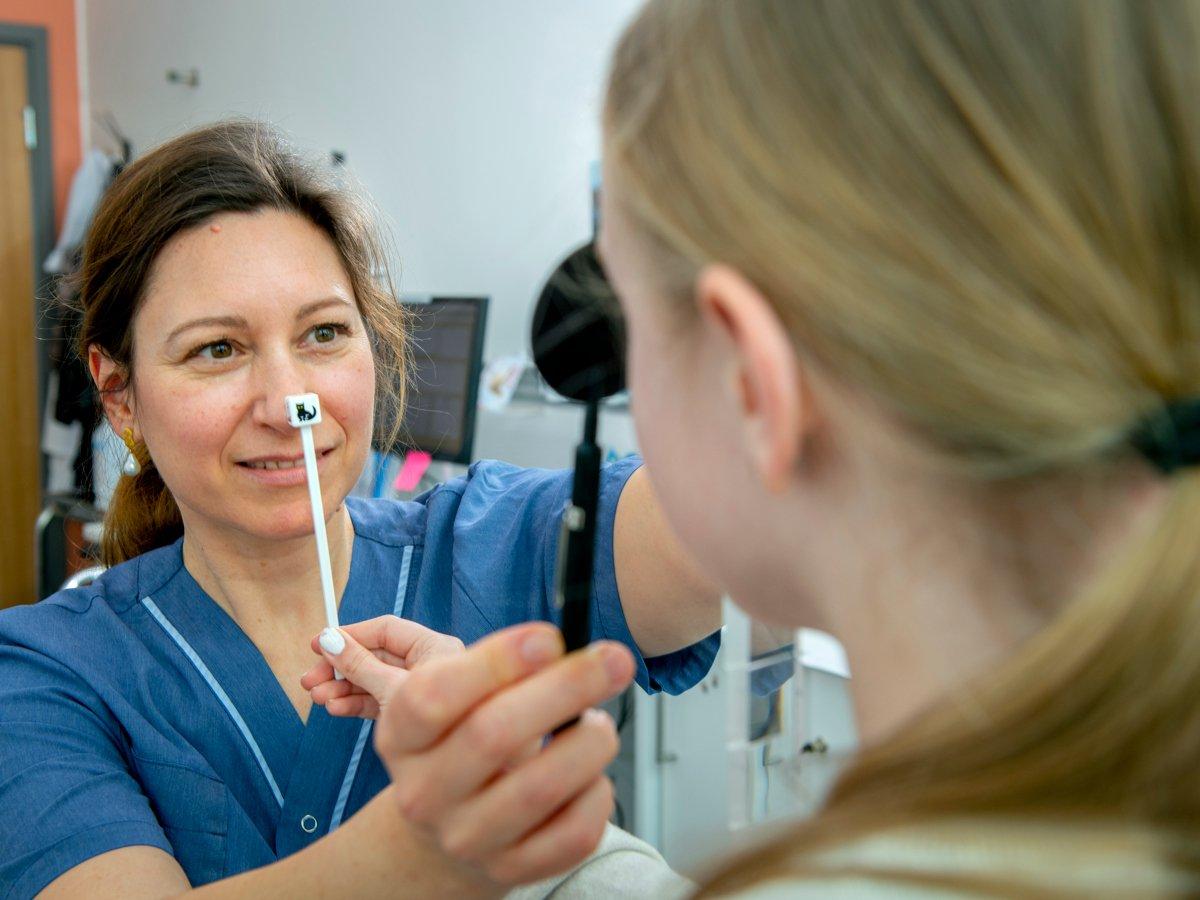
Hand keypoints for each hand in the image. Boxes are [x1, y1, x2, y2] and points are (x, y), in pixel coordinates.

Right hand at [301, 616, 464, 718]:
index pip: (385, 630)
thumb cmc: (441, 723)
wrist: (462, 771)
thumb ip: (361, 666)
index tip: (319, 644)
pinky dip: (357, 703)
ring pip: (373, 680)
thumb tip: (329, 641)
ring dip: (343, 688)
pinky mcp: (410, 712)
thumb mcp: (394, 690)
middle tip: (310, 680)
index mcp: (434, 648)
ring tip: (318, 698)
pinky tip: (336, 708)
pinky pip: (379, 700)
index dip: (351, 635)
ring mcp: (417, 690)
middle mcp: (427, 665)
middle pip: (375, 656)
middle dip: (341, 668)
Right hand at [374, 622, 634, 884]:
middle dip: (565, 688)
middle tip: (614, 660)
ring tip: (599, 725)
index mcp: (403, 736)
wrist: (450, 825)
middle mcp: (424, 792)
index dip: (495, 661)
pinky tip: (594, 774)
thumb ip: (502, 669)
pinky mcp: (509, 870)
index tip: (551, 637)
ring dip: (588, 744)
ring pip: (539, 788)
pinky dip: (598, 795)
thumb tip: (573, 649)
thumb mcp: (460, 700)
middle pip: (492, 734)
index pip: (433, 697)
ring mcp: (465, 838)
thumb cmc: (467, 740)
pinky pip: (571, 835)